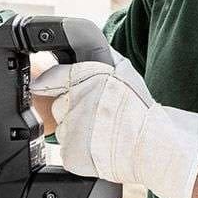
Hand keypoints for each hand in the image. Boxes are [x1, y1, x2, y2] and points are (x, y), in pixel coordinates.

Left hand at [30, 47, 197, 197]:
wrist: (157, 146)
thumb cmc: (142, 111)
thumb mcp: (123, 72)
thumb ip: (102, 58)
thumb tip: (88, 44)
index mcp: (84, 78)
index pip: (52, 77)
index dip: (48, 83)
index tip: (41, 88)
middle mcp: (73, 100)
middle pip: (58, 105)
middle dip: (72, 111)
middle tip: (96, 118)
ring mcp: (70, 128)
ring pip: (63, 130)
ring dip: (76, 133)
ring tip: (102, 135)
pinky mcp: (71, 153)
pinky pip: (68, 151)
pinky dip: (80, 153)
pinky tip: (99, 150)